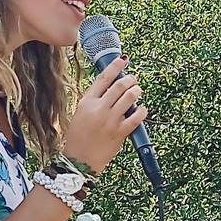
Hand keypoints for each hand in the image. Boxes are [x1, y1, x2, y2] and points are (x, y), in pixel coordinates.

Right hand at [63, 56, 147, 174]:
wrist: (78, 161)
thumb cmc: (79, 137)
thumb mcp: (81, 113)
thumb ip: (96, 100)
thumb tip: (114, 86)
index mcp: (87, 102)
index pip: (103, 78)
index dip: (115, 67)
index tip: (123, 60)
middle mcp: (98, 109)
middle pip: (119, 85)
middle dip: (130, 80)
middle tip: (134, 80)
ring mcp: (110, 121)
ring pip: (130, 97)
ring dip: (136, 92)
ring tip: (137, 92)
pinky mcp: (119, 133)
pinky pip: (137, 117)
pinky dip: (142, 111)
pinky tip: (142, 109)